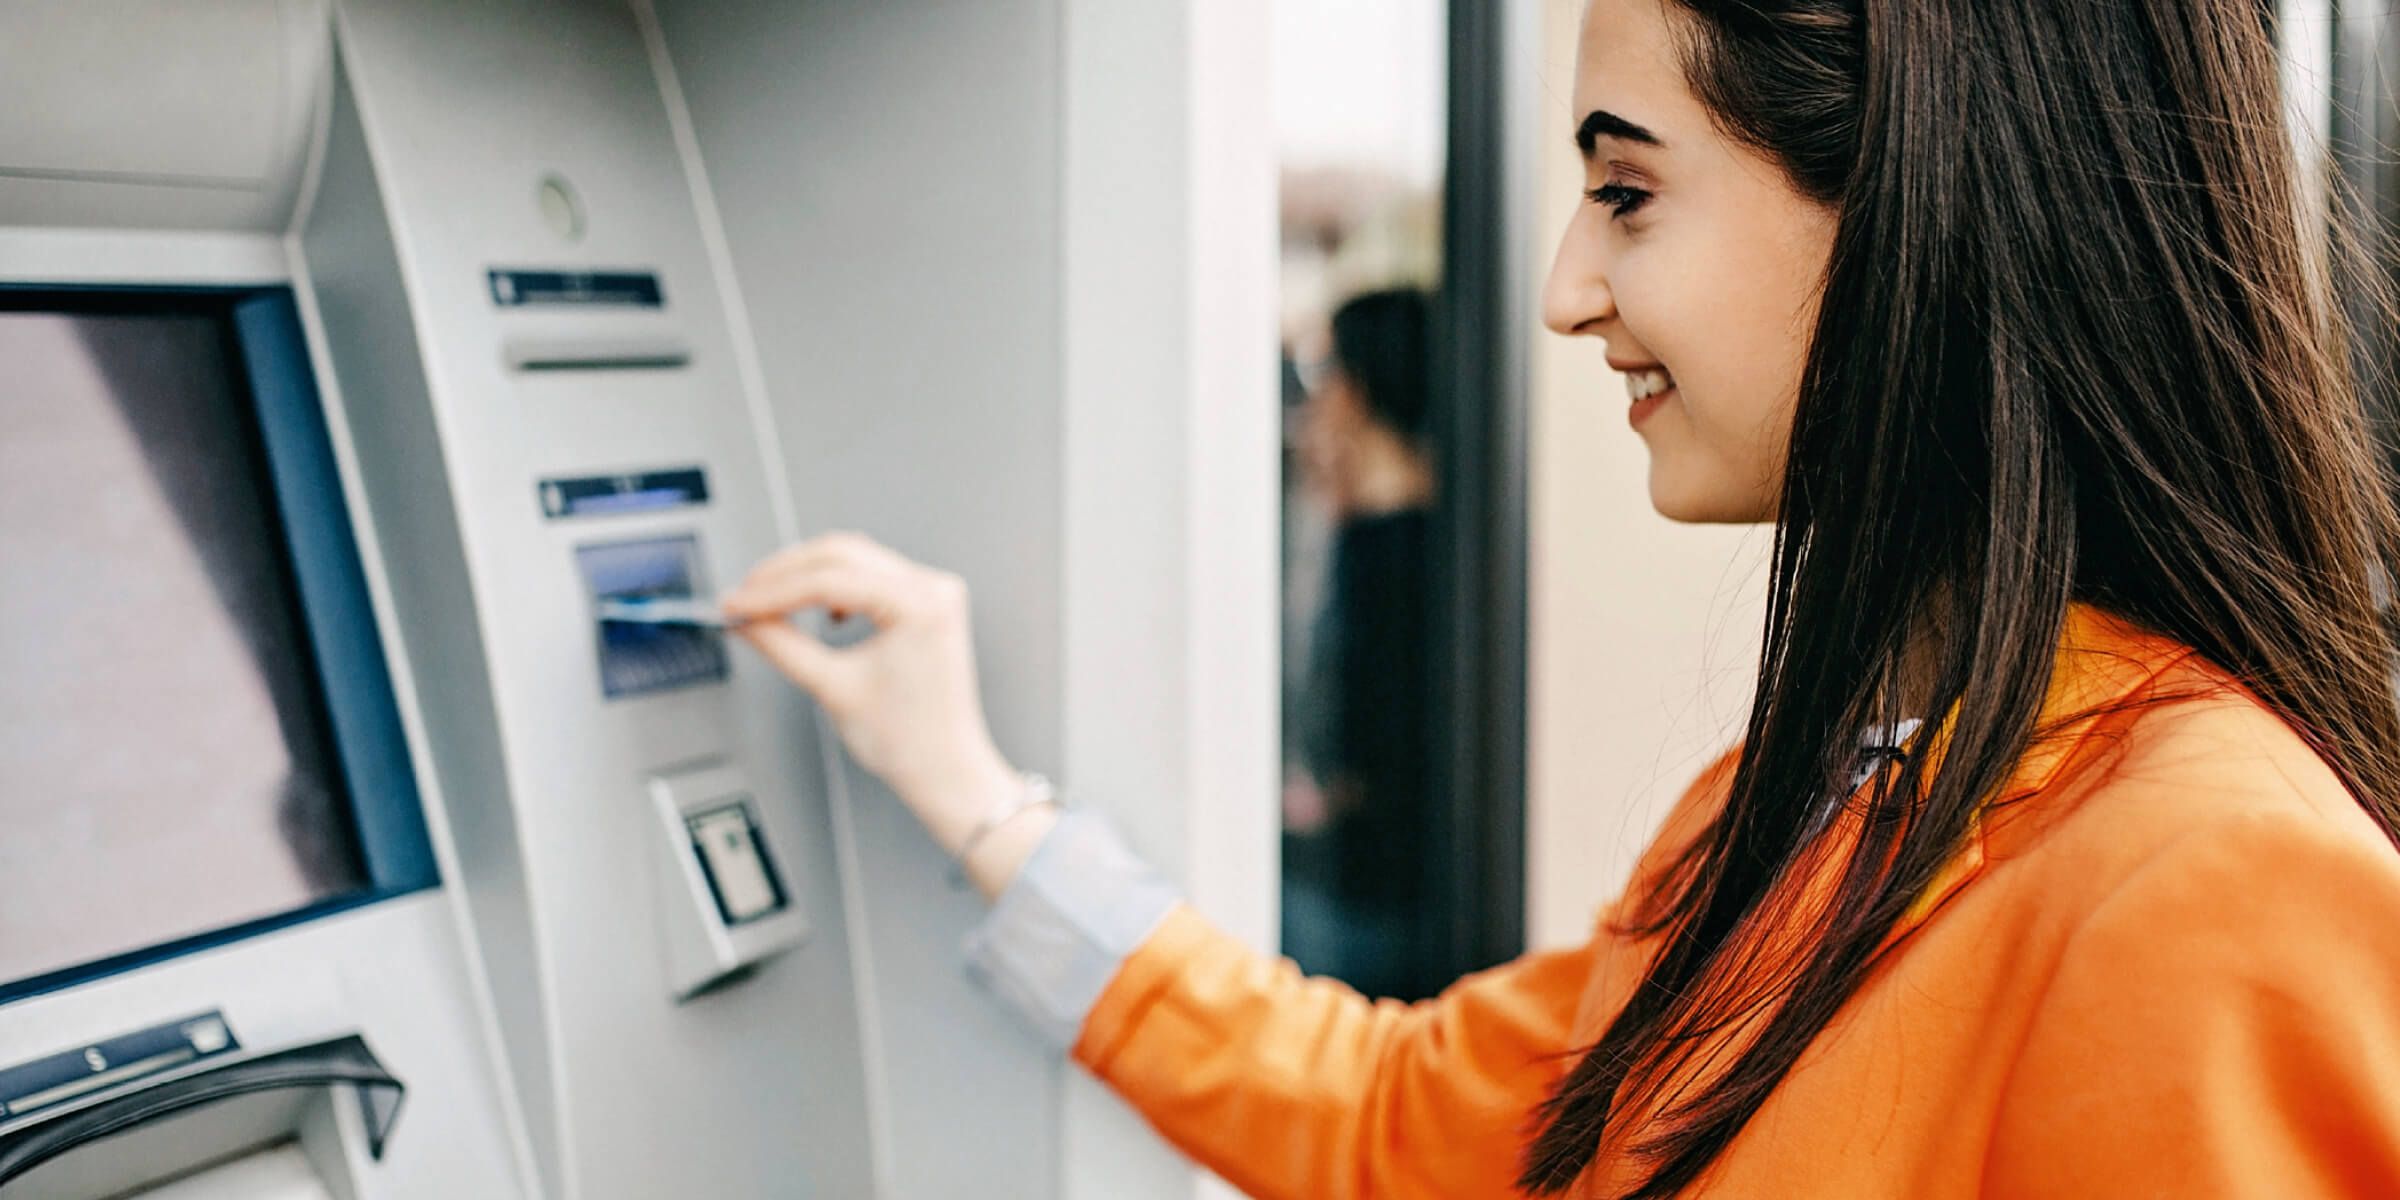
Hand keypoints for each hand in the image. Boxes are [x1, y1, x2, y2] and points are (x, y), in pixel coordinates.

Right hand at [720, 533, 1023, 861]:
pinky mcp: (925, 604)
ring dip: (806, 576)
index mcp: (919, 605)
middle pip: (840, 555)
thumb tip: (746, 619)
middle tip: (742, 597)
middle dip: (784, 574)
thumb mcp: (833, 688)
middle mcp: (932, 588)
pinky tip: (817, 610)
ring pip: (853, 559)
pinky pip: (870, 577)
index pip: (828, 580)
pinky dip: (835, 586)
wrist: (946, 769)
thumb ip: (782, 645)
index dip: (771, 591)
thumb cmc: (910, 741)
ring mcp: (932, 593)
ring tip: (767, 602)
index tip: (735, 603)